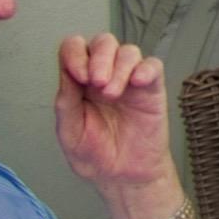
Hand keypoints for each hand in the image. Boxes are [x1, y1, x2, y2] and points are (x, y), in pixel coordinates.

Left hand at [51, 36, 175, 196]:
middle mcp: (105, 75)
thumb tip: (66, 70)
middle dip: (99, 58)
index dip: (75, 55)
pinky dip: (146, 69)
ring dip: (119, 68)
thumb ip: (66, 101)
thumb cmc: (95, 155)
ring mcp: (129, 81)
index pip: (75, 48)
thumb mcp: (70, 132)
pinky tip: (138, 83)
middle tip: (97, 84)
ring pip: (128, 51)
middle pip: (103, 42)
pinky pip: (153, 66)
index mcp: (80, 82)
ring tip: (113, 95)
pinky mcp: (151, 89)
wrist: (122, 177)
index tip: (78, 77)